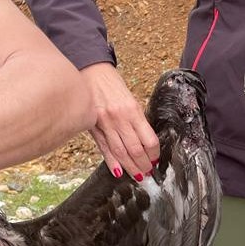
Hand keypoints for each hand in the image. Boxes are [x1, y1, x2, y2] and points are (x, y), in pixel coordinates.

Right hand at [81, 63, 159, 179]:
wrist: (89, 70)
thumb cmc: (112, 85)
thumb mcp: (131, 100)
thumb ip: (137, 121)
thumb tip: (146, 143)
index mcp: (133, 111)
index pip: (149, 140)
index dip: (154, 154)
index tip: (156, 160)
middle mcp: (120, 118)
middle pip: (136, 150)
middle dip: (143, 164)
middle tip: (148, 172)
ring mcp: (105, 123)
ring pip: (120, 152)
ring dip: (130, 167)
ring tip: (137, 175)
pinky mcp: (92, 126)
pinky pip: (104, 148)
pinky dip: (111, 161)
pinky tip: (118, 171)